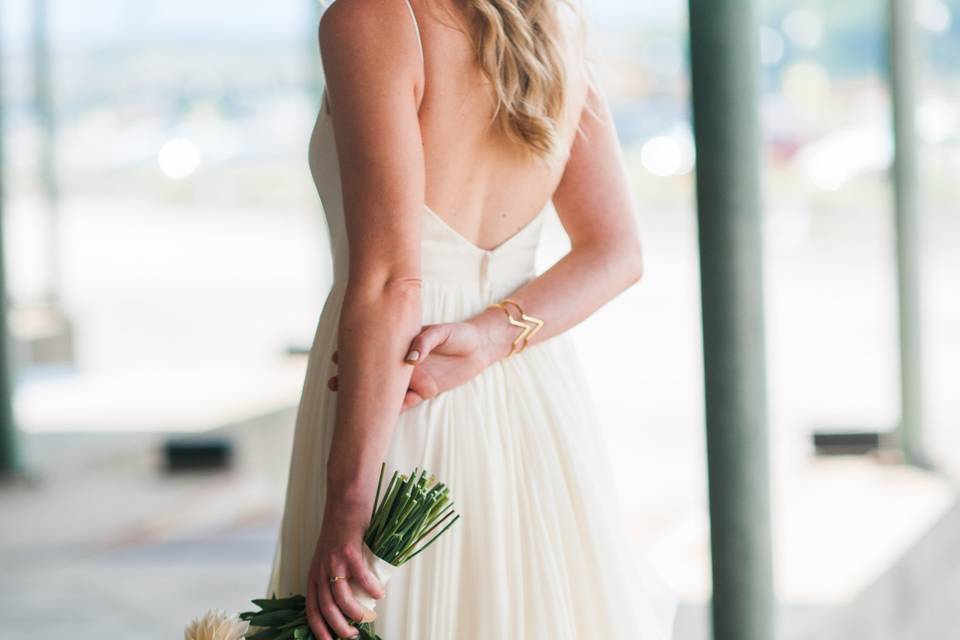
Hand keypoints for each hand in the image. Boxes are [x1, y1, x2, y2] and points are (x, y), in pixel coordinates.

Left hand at [306, 500, 384, 639]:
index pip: (311, 608)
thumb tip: (353, 596)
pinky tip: (380, 594)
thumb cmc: (342, 527)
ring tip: (366, 618)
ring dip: (354, 613)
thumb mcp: (330, 554)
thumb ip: (336, 574)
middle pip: (326, 608)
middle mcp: (321, 569)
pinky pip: (361, 577)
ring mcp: (334, 560)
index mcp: (315, 572)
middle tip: (351, 635)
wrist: (345, 500)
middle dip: (338, 627)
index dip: (318, 628)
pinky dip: (371, 589)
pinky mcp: (350, 550)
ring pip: (341, 597)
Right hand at [327, 311, 508, 409]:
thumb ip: (425, 341)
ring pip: (387, 390)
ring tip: (350, 401)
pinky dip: (393, 409)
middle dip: (354, 378)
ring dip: (370, 397)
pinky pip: (405, 402)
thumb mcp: (442, 332)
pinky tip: (378, 414)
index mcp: (403, 345)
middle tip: (333, 383)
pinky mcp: (425, 391)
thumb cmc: (459, 334)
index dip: (356, 356)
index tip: (336, 358)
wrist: (481, 348)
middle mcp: (404, 363)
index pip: (376, 351)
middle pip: (375, 373)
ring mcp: (413, 378)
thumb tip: (411, 357)